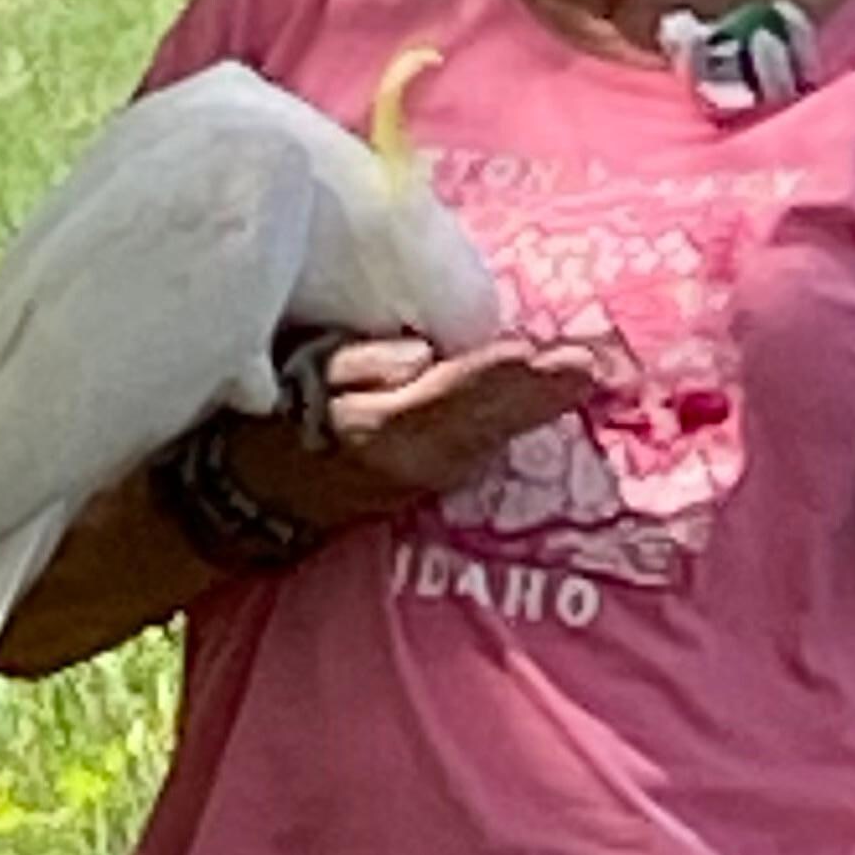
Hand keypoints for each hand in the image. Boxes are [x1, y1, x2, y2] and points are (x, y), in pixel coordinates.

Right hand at [235, 336, 602, 534]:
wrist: (261, 499)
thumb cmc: (276, 422)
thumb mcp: (303, 382)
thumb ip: (360, 366)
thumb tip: (421, 354)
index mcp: (380, 428)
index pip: (450, 394)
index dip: (498, 375)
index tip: (542, 356)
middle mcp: (416, 458)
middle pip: (488, 417)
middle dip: (540, 391)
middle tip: (593, 362)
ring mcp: (430, 476)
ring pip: (494, 434)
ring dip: (541, 405)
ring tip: (587, 372)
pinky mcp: (437, 479)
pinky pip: (486, 445)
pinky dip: (520, 420)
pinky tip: (554, 396)